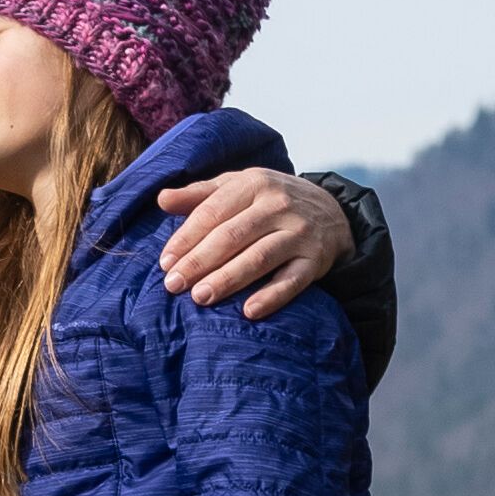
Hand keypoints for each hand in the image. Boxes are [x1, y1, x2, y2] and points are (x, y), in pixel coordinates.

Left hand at [155, 168, 351, 317]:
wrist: (332, 211)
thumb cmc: (269, 201)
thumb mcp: (238, 187)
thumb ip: (200, 195)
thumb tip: (161, 199)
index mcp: (254, 184)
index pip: (213, 212)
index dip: (186, 238)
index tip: (165, 262)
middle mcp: (278, 205)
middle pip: (232, 236)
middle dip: (199, 262)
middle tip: (174, 285)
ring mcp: (299, 232)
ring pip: (259, 257)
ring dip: (228, 279)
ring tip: (200, 297)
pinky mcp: (316, 259)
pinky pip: (292, 281)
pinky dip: (272, 296)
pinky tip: (248, 312)